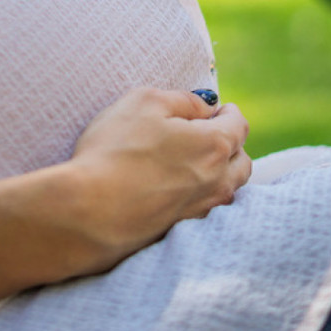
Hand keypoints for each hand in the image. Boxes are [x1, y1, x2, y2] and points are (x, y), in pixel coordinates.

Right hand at [66, 87, 251, 270]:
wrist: (88, 211)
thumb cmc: (115, 150)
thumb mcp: (145, 102)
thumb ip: (183, 100)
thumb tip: (205, 107)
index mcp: (215, 146)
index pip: (239, 125)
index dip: (228, 112)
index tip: (216, 109)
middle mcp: (218, 181)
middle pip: (241, 161)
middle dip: (230, 144)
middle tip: (208, 133)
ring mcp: (201, 210)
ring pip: (228, 188)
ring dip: (220, 171)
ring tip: (195, 161)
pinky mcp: (182, 229)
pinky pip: (205, 207)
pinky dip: (200, 194)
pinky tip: (176, 186)